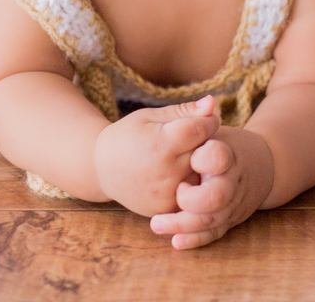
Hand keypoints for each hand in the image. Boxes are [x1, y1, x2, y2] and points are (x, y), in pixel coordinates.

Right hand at [94, 96, 219, 216]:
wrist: (101, 170)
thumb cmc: (128, 136)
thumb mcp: (150, 117)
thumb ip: (184, 111)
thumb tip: (212, 104)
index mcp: (161, 143)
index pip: (203, 128)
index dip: (208, 121)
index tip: (206, 120)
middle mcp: (166, 172)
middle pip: (207, 152)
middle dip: (207, 143)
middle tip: (196, 140)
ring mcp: (167, 194)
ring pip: (205, 176)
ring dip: (204, 166)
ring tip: (188, 157)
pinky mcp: (168, 209)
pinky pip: (195, 196)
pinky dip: (194, 185)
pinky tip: (182, 175)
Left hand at [149, 126, 274, 248]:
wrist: (260, 165)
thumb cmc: (222, 143)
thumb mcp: (211, 128)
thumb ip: (200, 117)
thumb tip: (209, 101)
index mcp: (228, 153)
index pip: (219, 156)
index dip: (206, 157)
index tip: (192, 156)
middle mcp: (234, 180)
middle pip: (219, 194)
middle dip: (194, 199)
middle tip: (178, 193)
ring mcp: (233, 202)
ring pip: (212, 219)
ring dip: (184, 224)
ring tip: (156, 224)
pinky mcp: (229, 219)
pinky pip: (213, 233)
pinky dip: (195, 239)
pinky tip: (175, 242)